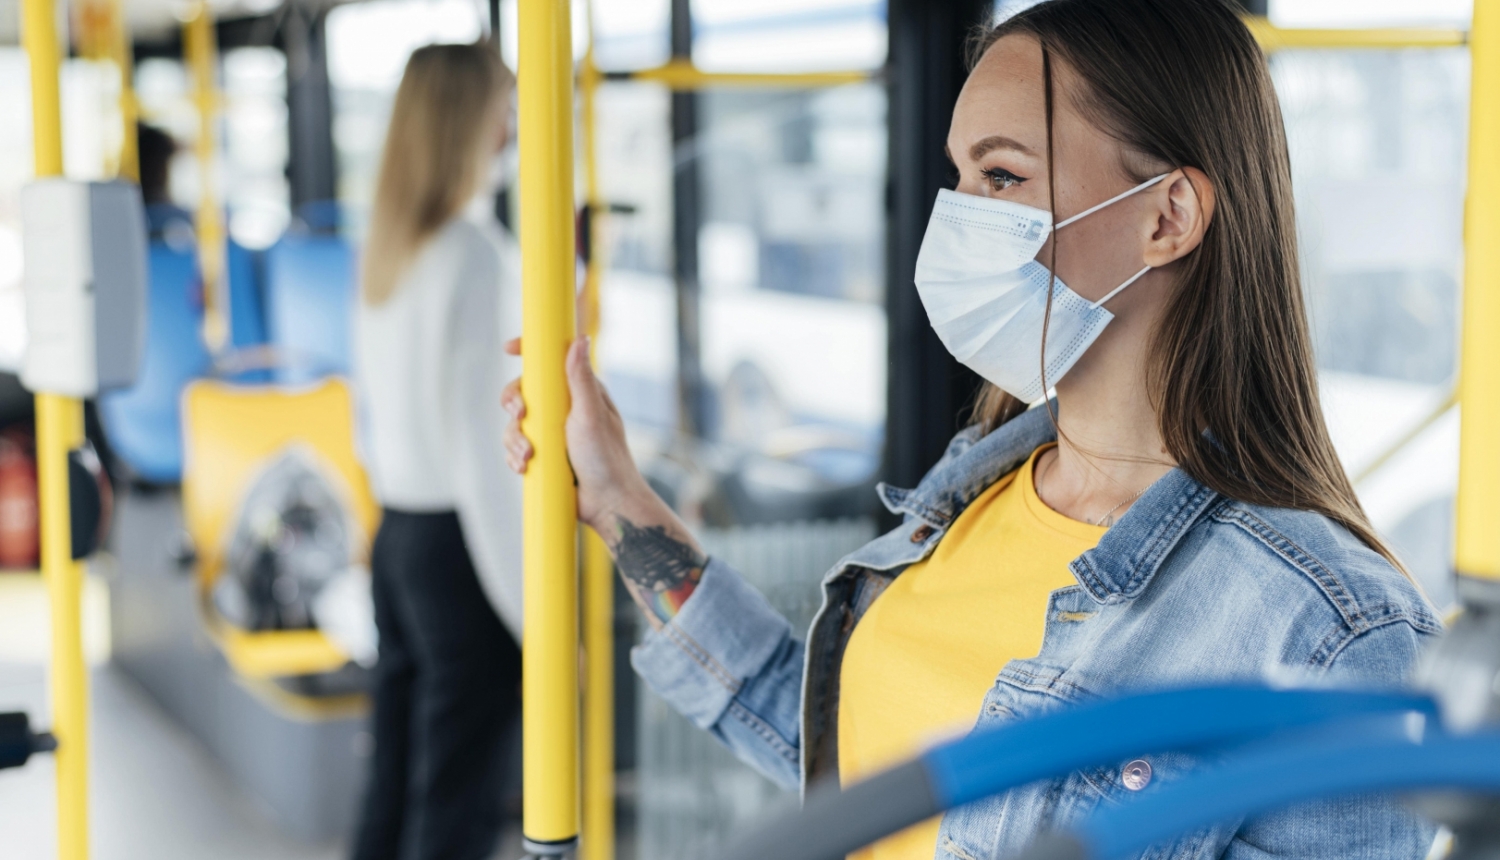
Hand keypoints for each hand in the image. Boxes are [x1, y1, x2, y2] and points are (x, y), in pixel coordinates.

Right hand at [501, 337, 653, 529]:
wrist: (607, 504)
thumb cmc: (607, 458)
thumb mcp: (591, 415)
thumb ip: (581, 378)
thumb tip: (579, 339)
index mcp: (579, 391)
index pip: (550, 362)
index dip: (528, 352)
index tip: (509, 348)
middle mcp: (564, 409)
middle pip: (523, 392)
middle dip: (514, 403)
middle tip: (519, 415)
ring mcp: (552, 432)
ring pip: (515, 423)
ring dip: (514, 439)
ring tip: (529, 456)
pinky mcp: (543, 454)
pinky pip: (515, 449)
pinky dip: (515, 457)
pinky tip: (524, 468)